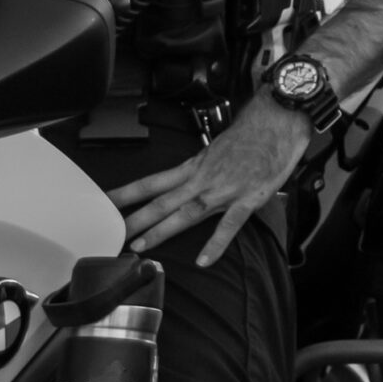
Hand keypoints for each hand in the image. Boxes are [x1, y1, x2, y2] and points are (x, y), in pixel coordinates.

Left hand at [105, 99, 308, 266]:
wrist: (276, 120)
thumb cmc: (250, 133)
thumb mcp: (216, 148)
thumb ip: (202, 168)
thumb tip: (188, 182)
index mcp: (194, 167)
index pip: (153, 182)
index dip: (127, 194)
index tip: (106, 205)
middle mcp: (203, 179)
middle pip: (162, 201)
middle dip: (136, 218)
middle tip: (112, 234)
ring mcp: (224, 190)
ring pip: (187, 213)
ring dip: (162, 230)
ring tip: (141, 246)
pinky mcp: (247, 198)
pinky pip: (229, 225)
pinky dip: (216, 243)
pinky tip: (204, 261)